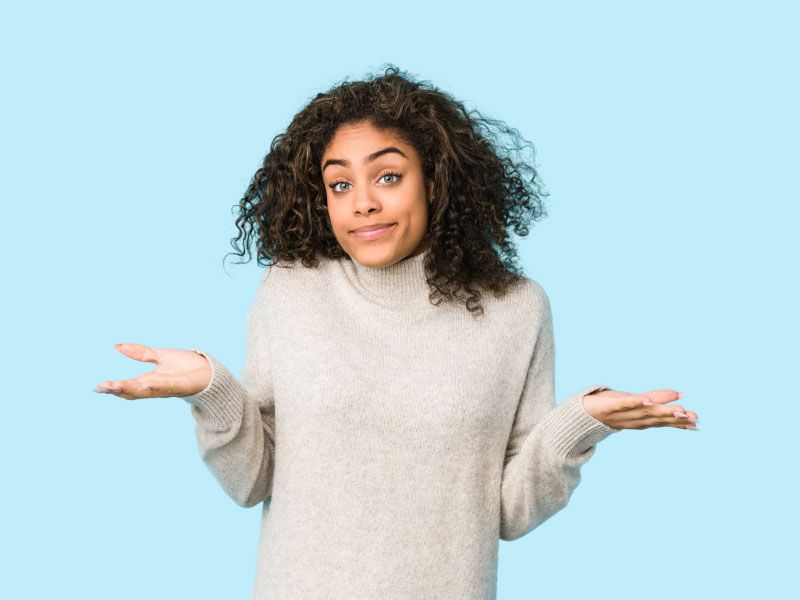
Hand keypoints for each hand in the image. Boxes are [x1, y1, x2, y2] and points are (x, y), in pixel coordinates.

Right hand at [94, 343, 211, 398]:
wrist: (209, 371)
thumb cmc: (185, 366)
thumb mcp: (159, 356)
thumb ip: (140, 353)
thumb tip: (116, 346)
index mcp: (149, 382)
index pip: (127, 386)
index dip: (112, 388)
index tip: (97, 388)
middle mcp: (156, 388)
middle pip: (133, 391)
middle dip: (117, 390)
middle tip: (101, 388)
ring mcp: (169, 388)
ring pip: (147, 390)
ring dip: (132, 388)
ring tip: (116, 385)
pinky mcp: (183, 386)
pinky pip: (168, 386)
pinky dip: (157, 385)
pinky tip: (146, 382)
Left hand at [582, 389, 698, 430]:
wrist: (581, 416)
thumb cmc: (612, 407)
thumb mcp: (636, 402)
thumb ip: (657, 398)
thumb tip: (680, 395)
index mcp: (640, 420)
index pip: (662, 421)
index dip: (679, 422)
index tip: (697, 422)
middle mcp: (633, 420)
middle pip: (656, 418)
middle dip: (675, 418)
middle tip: (693, 417)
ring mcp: (622, 414)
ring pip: (645, 413)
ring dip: (661, 411)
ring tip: (678, 409)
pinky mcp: (610, 406)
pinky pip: (624, 404)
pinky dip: (635, 402)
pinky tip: (646, 400)